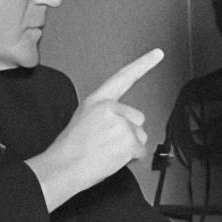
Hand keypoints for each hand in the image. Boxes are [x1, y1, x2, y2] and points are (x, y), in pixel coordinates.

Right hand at [27, 49, 162, 210]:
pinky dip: (130, 158)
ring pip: (139, 136)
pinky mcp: (128, 140)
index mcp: (98, 101)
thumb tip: (120, 123)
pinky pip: (139, 150)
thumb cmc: (70, 148)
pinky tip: (112, 158)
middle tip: (107, 142)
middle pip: (137, 118)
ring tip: (106, 151)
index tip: (157, 54)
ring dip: (128, 146)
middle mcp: (111, 108)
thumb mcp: (83, 119)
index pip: (124, 77)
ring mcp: (121, 124)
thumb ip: (105, 114)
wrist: (63, 167)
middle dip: (128, 132)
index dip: (143, 64)